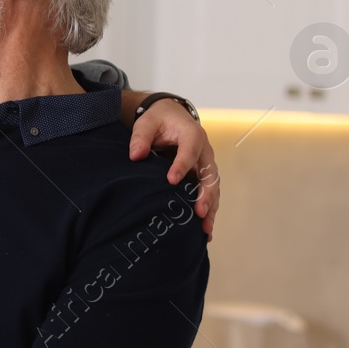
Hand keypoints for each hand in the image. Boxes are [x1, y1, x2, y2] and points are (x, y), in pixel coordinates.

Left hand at [128, 99, 220, 236]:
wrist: (170, 117)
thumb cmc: (158, 120)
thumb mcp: (146, 123)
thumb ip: (141, 138)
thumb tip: (135, 155)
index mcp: (192, 134)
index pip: (190, 150)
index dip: (182, 165)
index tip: (171, 181)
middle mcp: (204, 151)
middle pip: (209, 174)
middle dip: (206, 194)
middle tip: (198, 212)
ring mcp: (205, 164)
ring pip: (213, 187)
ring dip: (210, 207)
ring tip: (205, 228)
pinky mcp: (202, 175)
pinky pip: (209, 193)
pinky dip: (208, 210)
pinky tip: (204, 229)